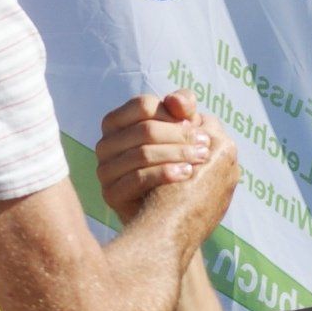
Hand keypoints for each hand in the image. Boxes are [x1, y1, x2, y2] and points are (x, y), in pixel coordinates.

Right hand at [95, 91, 212, 218]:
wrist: (168, 209)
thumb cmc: (175, 159)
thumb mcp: (181, 129)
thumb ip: (182, 107)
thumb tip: (176, 101)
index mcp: (116, 122)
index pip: (143, 106)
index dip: (172, 114)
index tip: (195, 125)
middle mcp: (105, 144)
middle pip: (145, 130)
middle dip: (180, 136)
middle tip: (206, 145)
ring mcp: (105, 170)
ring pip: (142, 154)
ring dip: (177, 154)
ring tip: (202, 159)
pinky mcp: (111, 193)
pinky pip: (138, 179)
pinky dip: (165, 174)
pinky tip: (187, 175)